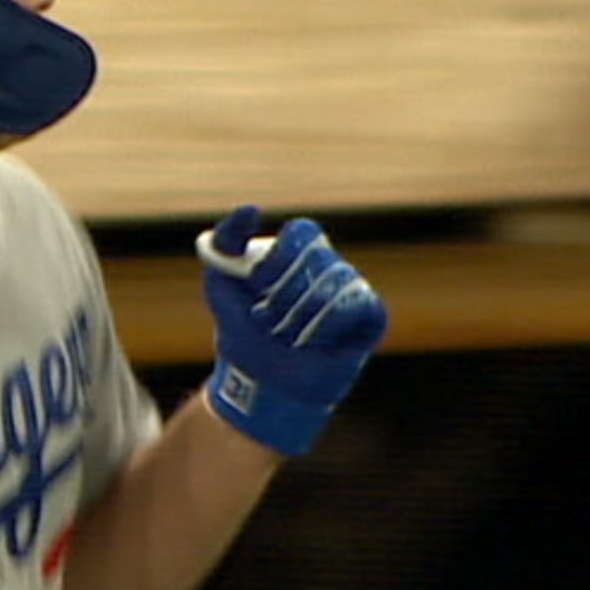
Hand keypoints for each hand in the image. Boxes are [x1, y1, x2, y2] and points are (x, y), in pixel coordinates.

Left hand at [194, 204, 388, 456]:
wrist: (259, 380)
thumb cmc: (241, 328)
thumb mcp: (219, 280)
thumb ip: (225, 238)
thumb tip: (253, 208)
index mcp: (300, 251)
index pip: (303, 231)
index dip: (279, 257)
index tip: (256, 284)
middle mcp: (330, 265)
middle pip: (320, 257)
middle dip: (285, 294)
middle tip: (267, 320)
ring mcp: (353, 290)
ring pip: (339, 281)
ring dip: (301, 315)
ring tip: (287, 336)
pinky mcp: (371, 318)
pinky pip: (360, 305)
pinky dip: (329, 324)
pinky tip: (313, 341)